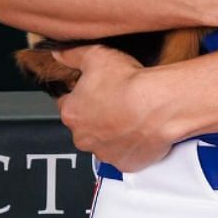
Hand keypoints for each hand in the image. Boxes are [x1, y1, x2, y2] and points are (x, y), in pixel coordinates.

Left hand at [52, 44, 172, 171]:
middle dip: (96, 117)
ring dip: (113, 133)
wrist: (159, 105)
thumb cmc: (129, 83)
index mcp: (71, 113)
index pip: (67, 105)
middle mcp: (83, 138)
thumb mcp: (95, 56)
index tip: (95, 90)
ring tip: (130, 115)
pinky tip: (140, 130)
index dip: (81, 95)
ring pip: (104, 143)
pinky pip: (125, 155)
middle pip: (85, 127)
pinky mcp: (126, 164)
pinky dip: (130, 145)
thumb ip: (72, 55)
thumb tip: (58, 53)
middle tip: (115, 101)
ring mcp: (105, 153)